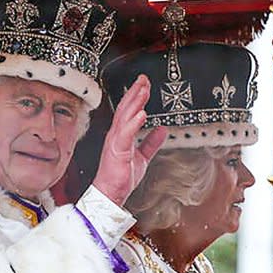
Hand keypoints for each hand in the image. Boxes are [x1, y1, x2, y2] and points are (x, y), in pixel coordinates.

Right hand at [92, 75, 166, 205]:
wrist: (110, 193)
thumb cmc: (121, 177)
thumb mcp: (142, 157)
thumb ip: (151, 143)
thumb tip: (162, 130)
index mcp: (121, 135)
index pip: (128, 110)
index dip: (136, 96)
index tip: (144, 84)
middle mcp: (116, 135)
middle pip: (125, 108)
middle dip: (135, 92)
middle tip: (143, 79)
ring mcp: (115, 142)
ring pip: (125, 117)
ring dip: (134, 102)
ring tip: (143, 90)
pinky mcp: (118, 151)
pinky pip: (126, 134)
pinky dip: (134, 123)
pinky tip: (142, 113)